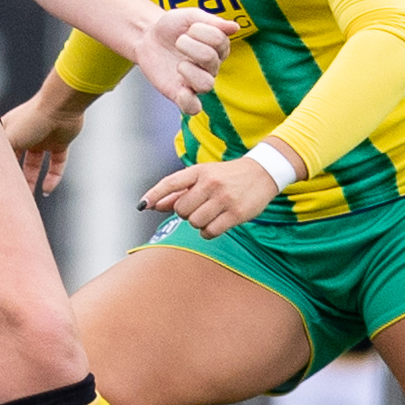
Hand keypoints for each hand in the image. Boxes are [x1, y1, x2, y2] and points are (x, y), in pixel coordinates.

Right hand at [4, 90, 90, 193]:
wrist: (61, 106)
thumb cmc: (32, 118)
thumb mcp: (9, 137)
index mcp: (10, 130)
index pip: (0, 151)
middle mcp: (25, 134)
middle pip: (17, 160)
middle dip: (14, 176)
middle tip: (10, 193)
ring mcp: (43, 138)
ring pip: (36, 164)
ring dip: (33, 179)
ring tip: (30, 196)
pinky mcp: (60, 143)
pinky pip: (56, 164)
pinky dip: (53, 177)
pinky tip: (47, 189)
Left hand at [135, 7, 233, 111]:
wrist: (148, 37)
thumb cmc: (173, 27)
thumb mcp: (190, 17)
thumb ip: (212, 22)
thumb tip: (235, 27)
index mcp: (218, 49)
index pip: (220, 41)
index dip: (202, 31)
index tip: (189, 28)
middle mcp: (211, 68)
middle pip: (211, 61)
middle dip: (191, 46)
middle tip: (178, 41)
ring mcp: (195, 82)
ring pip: (206, 85)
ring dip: (190, 71)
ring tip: (178, 64)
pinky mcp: (179, 93)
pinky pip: (192, 108)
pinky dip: (189, 102)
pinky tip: (181, 90)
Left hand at [141, 151, 287, 239]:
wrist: (262, 173)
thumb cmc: (226, 176)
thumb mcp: (203, 176)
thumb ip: (178, 191)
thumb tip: (153, 205)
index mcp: (199, 171)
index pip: (170, 183)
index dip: (154, 194)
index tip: (142, 206)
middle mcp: (210, 183)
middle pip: (181, 210)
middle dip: (185, 213)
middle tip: (197, 207)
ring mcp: (224, 198)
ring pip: (195, 222)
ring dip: (198, 223)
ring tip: (209, 214)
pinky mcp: (236, 213)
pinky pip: (210, 232)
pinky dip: (208, 232)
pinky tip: (215, 224)